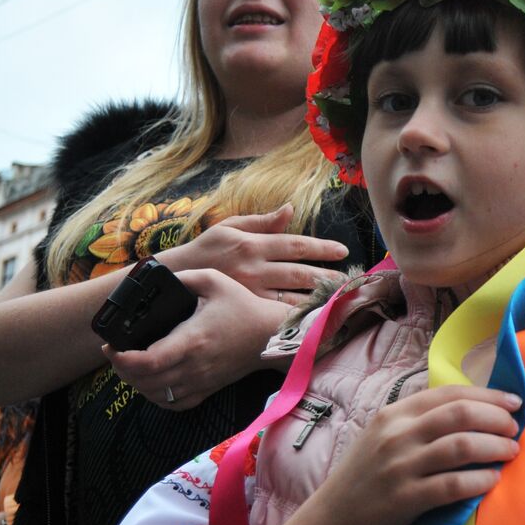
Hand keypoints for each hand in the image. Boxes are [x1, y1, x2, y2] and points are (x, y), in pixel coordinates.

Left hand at [103, 269, 288, 410]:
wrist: (272, 336)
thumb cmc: (244, 308)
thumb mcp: (214, 281)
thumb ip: (183, 277)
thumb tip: (158, 279)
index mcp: (191, 340)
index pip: (147, 362)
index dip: (121, 359)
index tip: (112, 346)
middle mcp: (193, 366)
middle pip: (144, 381)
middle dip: (121, 369)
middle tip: (117, 352)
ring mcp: (200, 381)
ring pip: (155, 395)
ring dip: (136, 384)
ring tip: (131, 366)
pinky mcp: (207, 389)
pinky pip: (173, 404)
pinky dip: (156, 397)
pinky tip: (152, 382)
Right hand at [159, 203, 348, 302]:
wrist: (174, 278)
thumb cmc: (205, 249)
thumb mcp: (230, 227)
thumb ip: (262, 221)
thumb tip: (290, 210)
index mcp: (252, 244)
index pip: (294, 244)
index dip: (321, 248)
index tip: (343, 250)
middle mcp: (254, 268)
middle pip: (299, 272)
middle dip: (327, 275)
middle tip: (350, 279)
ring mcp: (250, 291)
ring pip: (291, 295)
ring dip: (318, 297)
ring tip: (340, 297)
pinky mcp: (245, 308)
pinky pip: (276, 312)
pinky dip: (298, 314)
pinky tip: (315, 315)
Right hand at [308, 385, 522, 524]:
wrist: (332, 518)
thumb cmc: (365, 475)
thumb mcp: (383, 435)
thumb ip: (418, 420)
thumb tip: (473, 410)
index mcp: (395, 414)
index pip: (450, 393)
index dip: (488, 396)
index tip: (514, 402)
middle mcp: (398, 435)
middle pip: (461, 414)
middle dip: (497, 419)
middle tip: (514, 429)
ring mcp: (401, 466)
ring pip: (462, 446)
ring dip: (496, 447)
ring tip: (511, 452)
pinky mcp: (406, 499)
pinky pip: (454, 485)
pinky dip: (480, 480)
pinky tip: (493, 480)